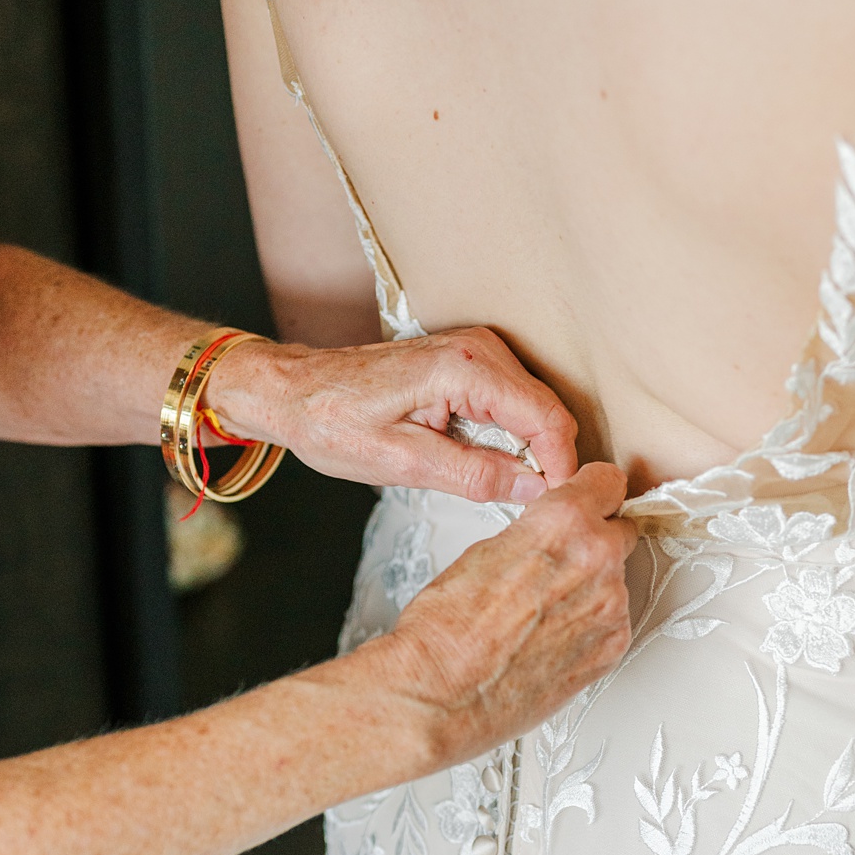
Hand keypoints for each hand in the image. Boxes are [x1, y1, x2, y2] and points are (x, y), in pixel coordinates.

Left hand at [209, 328, 579, 504]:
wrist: (294, 391)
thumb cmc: (331, 423)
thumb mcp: (401, 463)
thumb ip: (472, 475)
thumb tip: (533, 488)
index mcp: (462, 368)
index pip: (545, 417)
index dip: (560, 466)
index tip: (556, 504)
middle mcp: (477, 347)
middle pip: (545, 410)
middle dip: (546, 459)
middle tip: (529, 506)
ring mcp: (474, 348)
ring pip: (532, 407)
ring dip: (526, 448)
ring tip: (500, 487)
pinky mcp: (467, 359)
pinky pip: (509, 401)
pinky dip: (507, 434)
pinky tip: (481, 461)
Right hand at [360, 463, 636, 767]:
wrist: (440, 693)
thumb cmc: (444, 630)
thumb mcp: (482, 551)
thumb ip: (532, 534)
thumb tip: (547, 535)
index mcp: (563, 523)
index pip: (609, 482)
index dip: (592, 492)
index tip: (587, 500)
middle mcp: (597, 561)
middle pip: (621, 532)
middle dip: (593, 541)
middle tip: (556, 563)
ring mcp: (611, 609)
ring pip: (615, 581)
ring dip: (589, 589)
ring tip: (539, 613)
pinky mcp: (611, 650)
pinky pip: (611, 623)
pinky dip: (587, 627)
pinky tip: (547, 639)